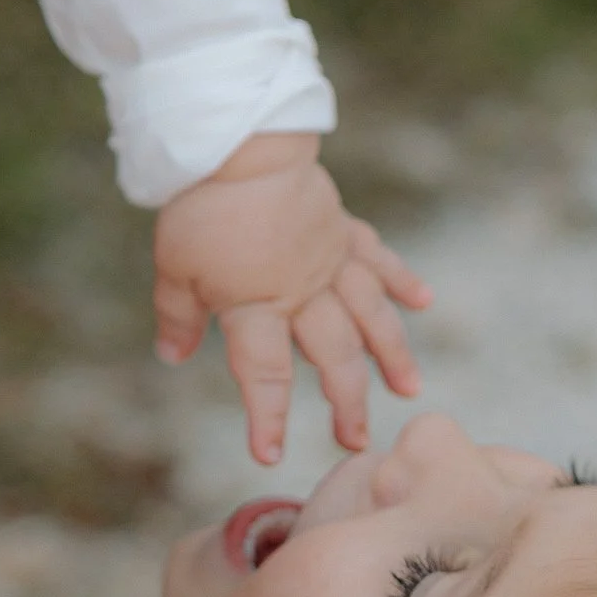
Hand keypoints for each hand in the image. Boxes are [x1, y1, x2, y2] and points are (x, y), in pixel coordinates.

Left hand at [153, 133, 429, 466]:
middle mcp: (303, 291)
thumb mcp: (174, 266)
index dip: (267, 417)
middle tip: (356, 440)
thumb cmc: (201, 205)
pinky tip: (423, 300)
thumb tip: (173, 356)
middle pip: (333, 355)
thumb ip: (177, 314)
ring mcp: (329, 258)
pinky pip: (379, 257)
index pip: (265, 374)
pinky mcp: (342, 228)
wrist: (240, 142)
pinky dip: (403, 278)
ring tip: (409, 389)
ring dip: (391, 354)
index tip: (269, 454)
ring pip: (370, 315)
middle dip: (346, 402)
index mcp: (257, 305)